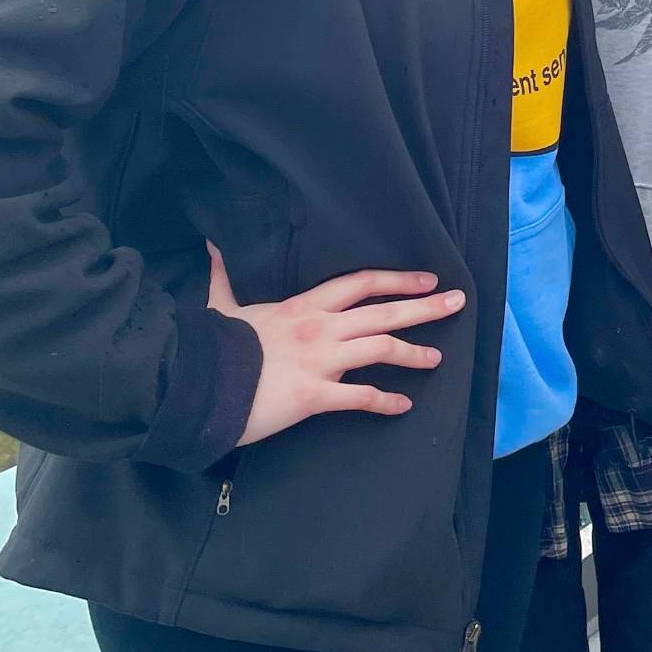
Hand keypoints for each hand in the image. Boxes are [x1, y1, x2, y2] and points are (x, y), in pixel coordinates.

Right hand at [206, 244, 464, 447]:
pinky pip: (360, 397)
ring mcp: (319, 361)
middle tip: (458, 302)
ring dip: (413, 353)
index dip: (397, 279)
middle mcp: (319, 328)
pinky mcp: (314, 394)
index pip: (360, 283)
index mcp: (303, 306)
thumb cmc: (211, 346)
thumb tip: (213, 246)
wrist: (192, 380)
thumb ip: (224, 278)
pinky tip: (403, 406)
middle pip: (384, 311)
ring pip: (381, 349)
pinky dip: (385, 401)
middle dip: (425, 307)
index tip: (427, 279)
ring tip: (437, 358)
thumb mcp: (221, 306)